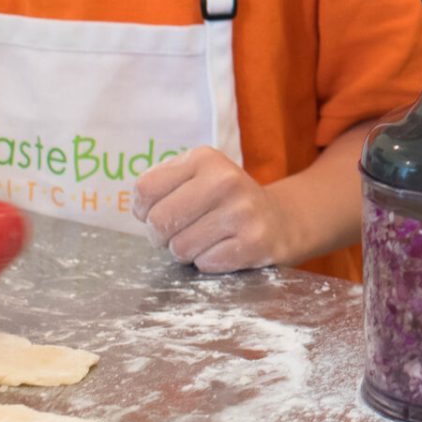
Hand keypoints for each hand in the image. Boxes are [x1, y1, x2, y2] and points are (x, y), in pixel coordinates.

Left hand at [132, 148, 294, 272]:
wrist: (281, 220)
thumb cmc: (224, 202)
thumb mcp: (197, 178)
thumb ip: (162, 186)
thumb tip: (140, 211)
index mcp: (205, 158)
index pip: (144, 189)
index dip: (144, 209)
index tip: (163, 211)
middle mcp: (225, 180)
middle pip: (158, 221)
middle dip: (163, 236)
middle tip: (182, 232)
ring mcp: (242, 211)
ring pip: (180, 247)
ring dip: (187, 251)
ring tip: (207, 240)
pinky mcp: (254, 242)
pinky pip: (204, 263)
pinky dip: (208, 263)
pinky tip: (224, 249)